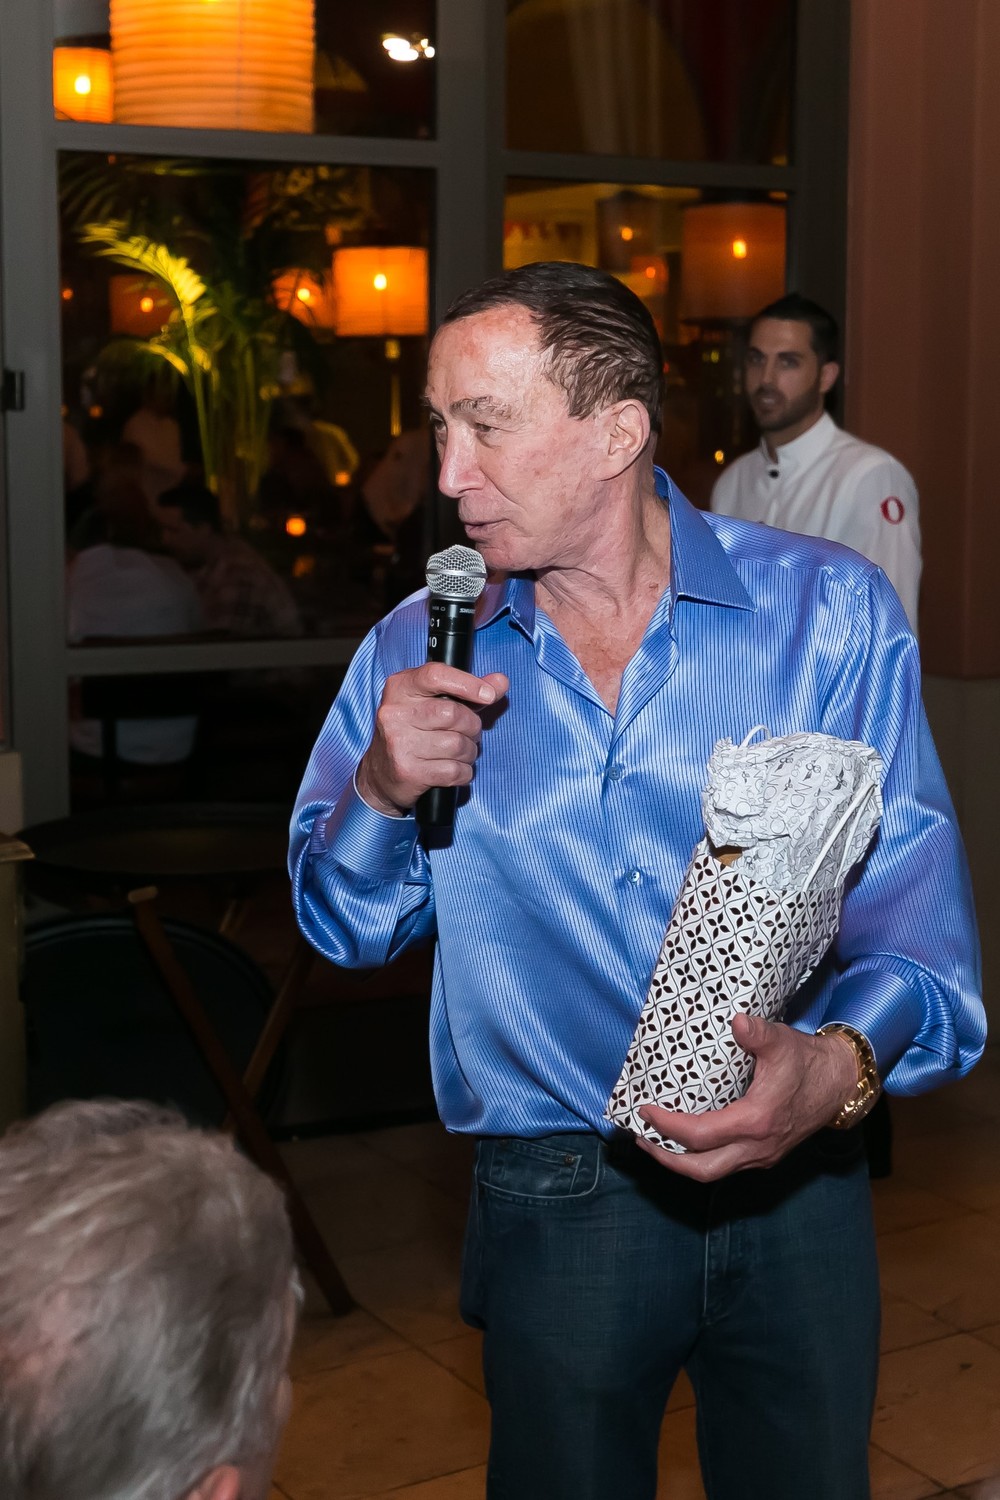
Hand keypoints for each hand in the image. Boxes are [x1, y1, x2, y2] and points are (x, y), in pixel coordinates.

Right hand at [356, 663, 508, 816]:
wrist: (381, 774)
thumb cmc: (413, 732)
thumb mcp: (434, 703)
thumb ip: (468, 691)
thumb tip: (500, 682)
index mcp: (400, 687)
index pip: (436, 675)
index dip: (467, 683)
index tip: (488, 695)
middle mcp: (395, 712)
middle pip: (454, 714)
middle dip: (472, 726)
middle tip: (468, 733)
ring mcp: (399, 743)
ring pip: (457, 744)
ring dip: (469, 752)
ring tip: (460, 752)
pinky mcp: (408, 771)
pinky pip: (454, 770)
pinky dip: (463, 772)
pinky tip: (454, 769)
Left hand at [636, 1014, 858, 1180]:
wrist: (840, 1082)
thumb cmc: (806, 1062)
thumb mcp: (782, 1041)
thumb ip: (758, 1033)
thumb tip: (737, 1021)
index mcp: (756, 1121)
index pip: (700, 1135)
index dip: (667, 1126)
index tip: (645, 1110)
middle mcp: (757, 1147)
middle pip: (702, 1170)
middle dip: (666, 1157)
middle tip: (641, 1136)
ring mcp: (762, 1155)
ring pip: (714, 1172)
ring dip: (681, 1161)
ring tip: (656, 1141)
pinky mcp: (765, 1154)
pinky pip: (726, 1165)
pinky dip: (701, 1158)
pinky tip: (688, 1141)